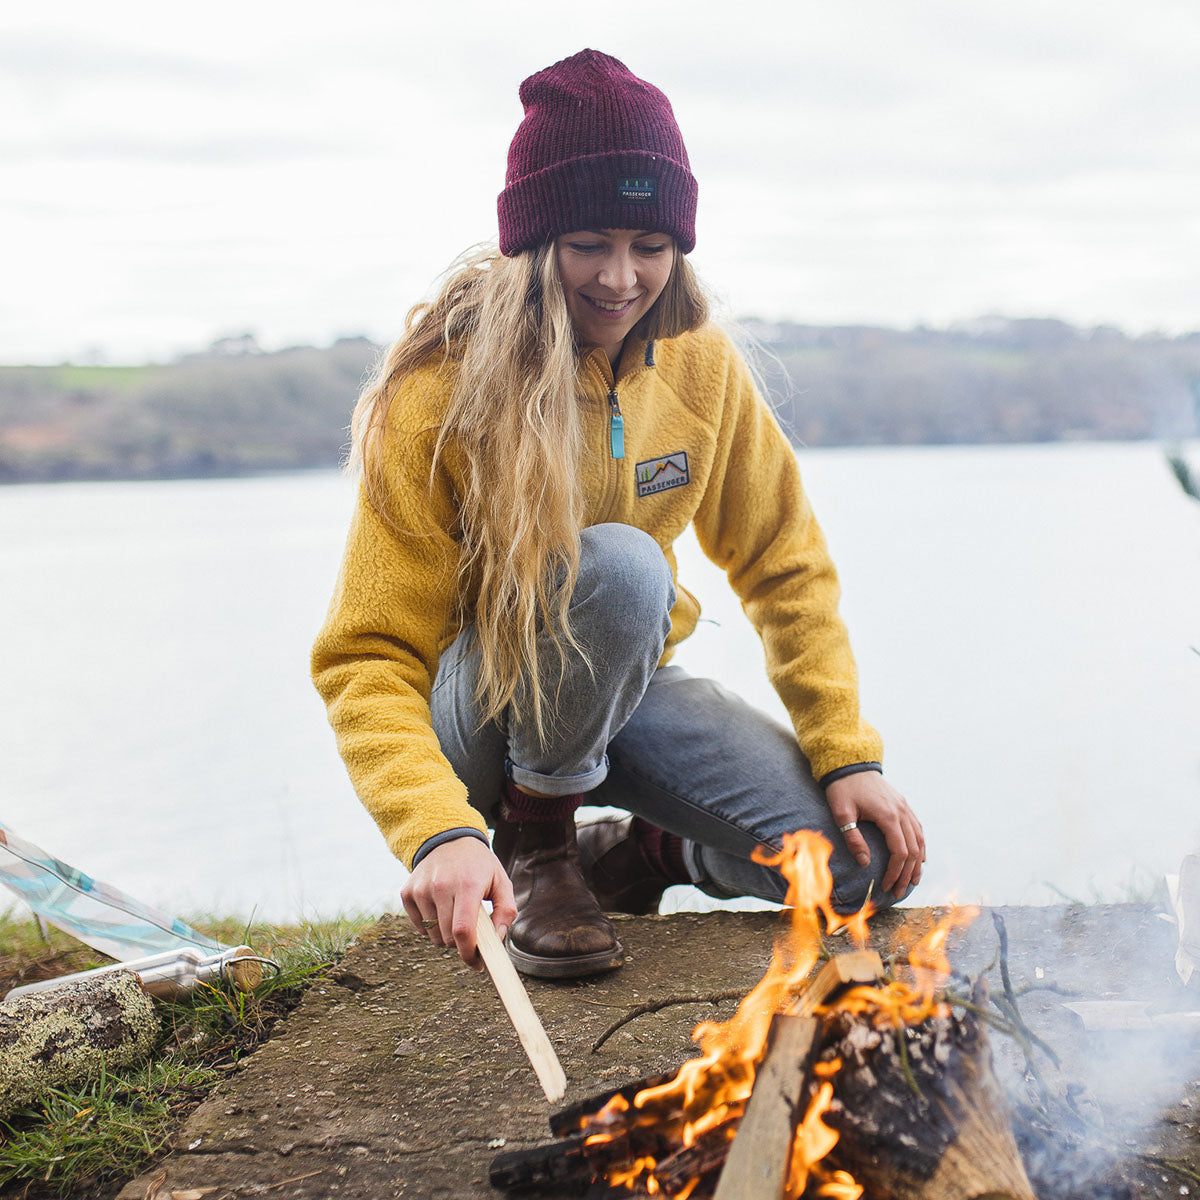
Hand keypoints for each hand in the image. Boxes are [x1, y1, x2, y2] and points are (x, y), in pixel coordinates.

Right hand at [401, 837, 517, 968]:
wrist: (448, 839)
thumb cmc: (479, 865)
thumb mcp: (501, 881)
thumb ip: (506, 911)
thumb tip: (497, 938)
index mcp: (467, 885)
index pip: (463, 931)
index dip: (469, 953)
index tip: (477, 964)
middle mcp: (441, 886)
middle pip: (447, 937)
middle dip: (461, 942)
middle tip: (470, 930)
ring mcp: (421, 889)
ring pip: (432, 935)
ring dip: (445, 934)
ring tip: (455, 915)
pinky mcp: (407, 892)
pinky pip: (419, 926)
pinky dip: (430, 926)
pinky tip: (440, 909)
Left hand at [825, 773, 924, 897]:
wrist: (850, 764)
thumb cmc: (842, 789)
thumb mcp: (842, 814)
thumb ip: (853, 838)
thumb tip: (865, 863)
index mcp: (888, 816)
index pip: (899, 852)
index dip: (894, 872)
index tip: (885, 886)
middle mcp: (901, 812)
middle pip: (913, 850)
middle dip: (907, 874)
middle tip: (899, 891)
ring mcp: (904, 807)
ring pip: (919, 840)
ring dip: (917, 862)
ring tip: (912, 881)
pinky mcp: (902, 804)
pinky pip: (917, 828)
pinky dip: (920, 845)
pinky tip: (919, 857)